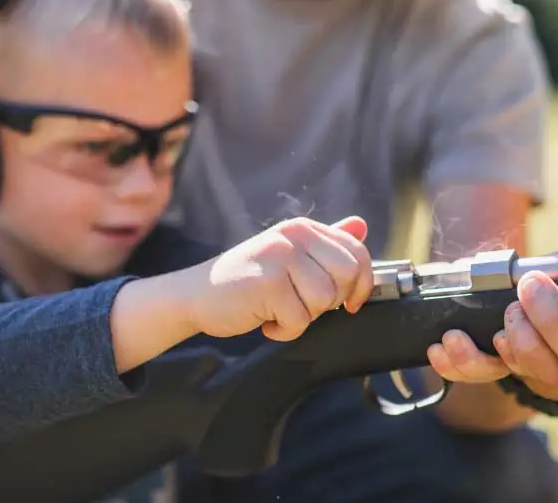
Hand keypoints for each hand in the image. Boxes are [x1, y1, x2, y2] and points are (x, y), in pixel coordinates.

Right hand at [187, 216, 374, 341]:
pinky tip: (265, 321)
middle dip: (331, 302)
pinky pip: (299, 320)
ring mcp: (280, 257)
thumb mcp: (288, 255)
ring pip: (324, 300)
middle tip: (303, 306)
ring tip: (279, 312)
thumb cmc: (246, 280)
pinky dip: (284, 331)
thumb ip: (325, 243)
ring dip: (303, 318)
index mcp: (304, 228)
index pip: (357, 253)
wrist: (196, 295)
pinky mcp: (267, 283)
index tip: (349, 303)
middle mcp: (294, 236)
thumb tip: (361, 226)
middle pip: (347, 275)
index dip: (362, 285)